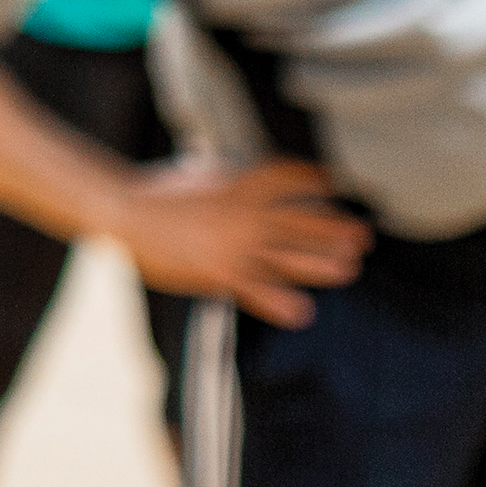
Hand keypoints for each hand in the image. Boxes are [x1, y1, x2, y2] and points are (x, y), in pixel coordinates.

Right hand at [106, 156, 369, 325]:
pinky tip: (302, 312)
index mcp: (236, 183)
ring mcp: (233, 244)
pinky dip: (281, 302)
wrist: (123, 211)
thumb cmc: (154, 192)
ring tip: (349, 269)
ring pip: (288, 256)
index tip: (334, 183)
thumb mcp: (197, 174)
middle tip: (362, 236)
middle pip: (299, 220)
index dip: (313, 179)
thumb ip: (226, 179)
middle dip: (333, 228)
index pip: (285, 176)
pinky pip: (258, 290)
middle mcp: (242, 213)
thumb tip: (241, 175)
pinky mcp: (219, 273)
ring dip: (321, 263)